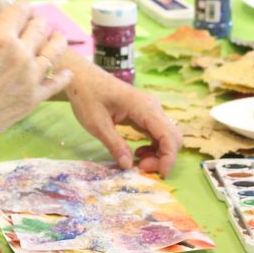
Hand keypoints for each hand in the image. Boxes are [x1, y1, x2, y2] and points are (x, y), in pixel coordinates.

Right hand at [0, 3, 72, 140]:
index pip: (19, 10)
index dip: (21, 7)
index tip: (21, 9)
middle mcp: (20, 54)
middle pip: (39, 27)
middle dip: (37, 22)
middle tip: (36, 23)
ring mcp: (30, 77)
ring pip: (55, 50)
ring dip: (57, 40)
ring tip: (57, 37)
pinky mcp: (34, 99)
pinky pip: (57, 82)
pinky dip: (62, 75)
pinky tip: (65, 71)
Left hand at [64, 63, 181, 176]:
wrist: (81, 77)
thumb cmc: (86, 96)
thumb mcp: (96, 124)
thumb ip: (114, 145)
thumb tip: (128, 166)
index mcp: (143, 107)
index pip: (168, 135)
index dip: (169, 158)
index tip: (159, 175)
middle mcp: (152, 107)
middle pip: (172, 136)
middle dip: (163, 157)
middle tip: (141, 168)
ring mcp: (149, 109)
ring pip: (166, 136)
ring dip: (158, 153)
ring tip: (137, 163)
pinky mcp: (143, 113)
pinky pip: (156, 133)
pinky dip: (153, 146)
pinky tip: (138, 152)